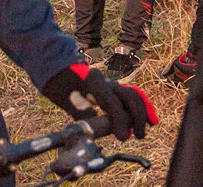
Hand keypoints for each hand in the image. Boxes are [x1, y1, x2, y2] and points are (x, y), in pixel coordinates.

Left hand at [41, 63, 157, 140]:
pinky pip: (130, 96)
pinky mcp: (111, 89)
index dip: (119, 120)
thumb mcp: (64, 98)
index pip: (111, 101)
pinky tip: (146, 119)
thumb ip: (81, 112)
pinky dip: (139, 107)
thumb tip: (93, 131)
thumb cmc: (58, 83)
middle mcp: (105, 79)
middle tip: (138, 136)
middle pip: (128, 96)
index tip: (123, 137)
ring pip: (132, 95)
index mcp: (93, 80)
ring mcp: (110, 83)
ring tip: (141, 132)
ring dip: (140, 113)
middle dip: (136, 116)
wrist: (56, 66)